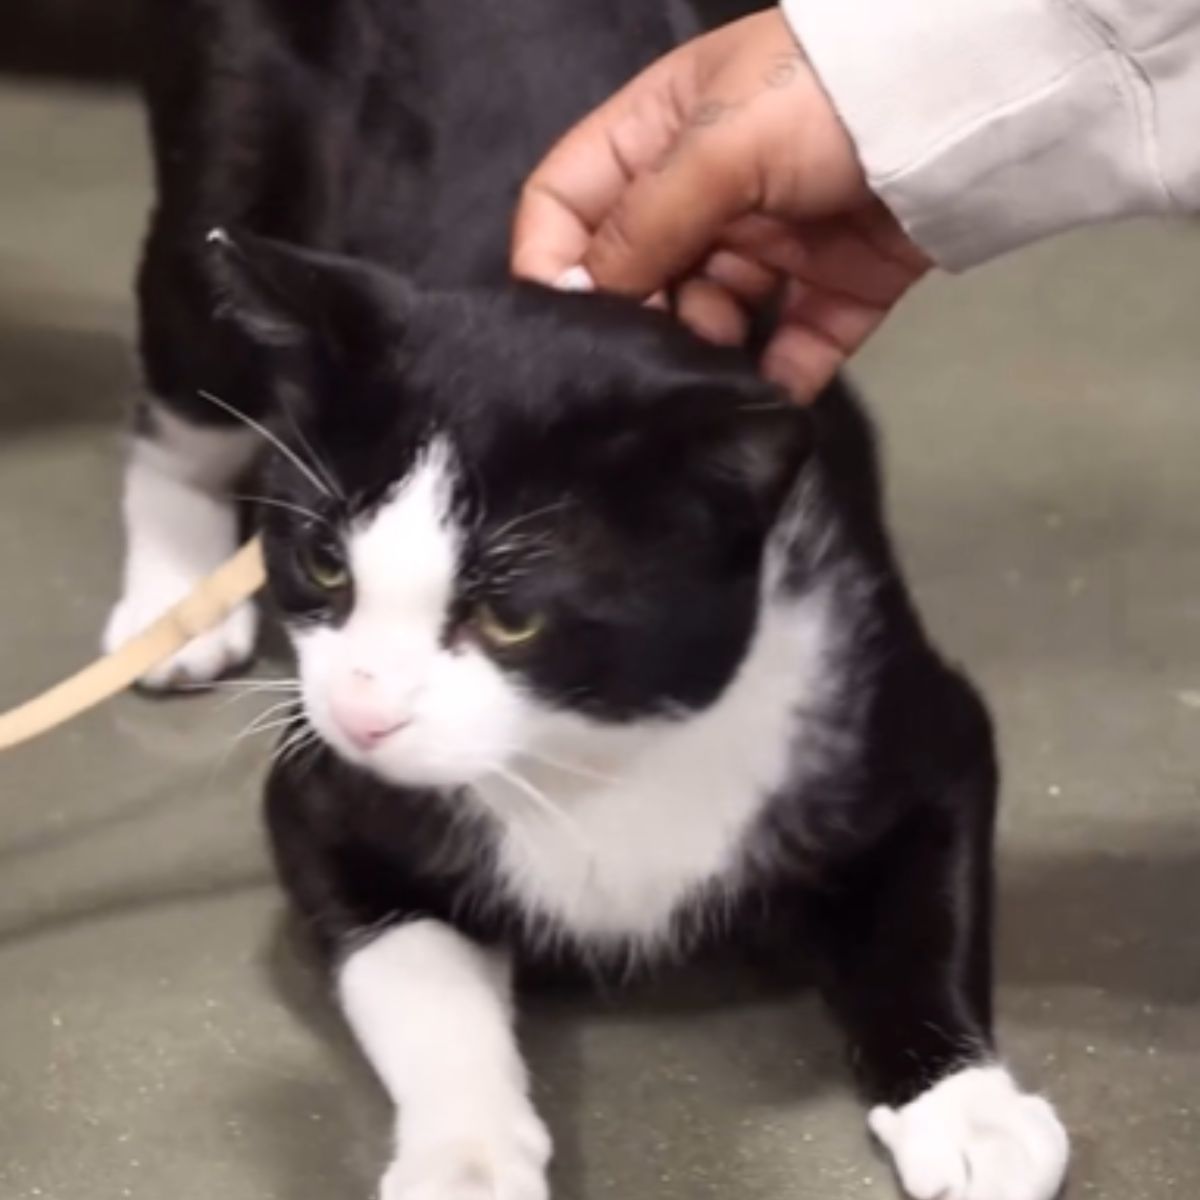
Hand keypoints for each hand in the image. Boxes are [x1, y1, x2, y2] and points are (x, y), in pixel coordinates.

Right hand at [512, 11, 930, 400]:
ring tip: (709, 371)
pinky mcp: (830, 289)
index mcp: (657, 138)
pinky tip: (762, 401)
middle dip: (634, 321)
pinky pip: (791, 348)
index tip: (564, 326)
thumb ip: (644, 223)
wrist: (973, 101)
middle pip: (635, 275)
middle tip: (644, 358)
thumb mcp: (719, 146)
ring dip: (701, 354)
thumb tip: (583, 297)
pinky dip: (776, 380)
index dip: (554, 263)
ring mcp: (768, 245)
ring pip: (707, 321)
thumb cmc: (824, 98)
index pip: (567, 204)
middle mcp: (703, 195)